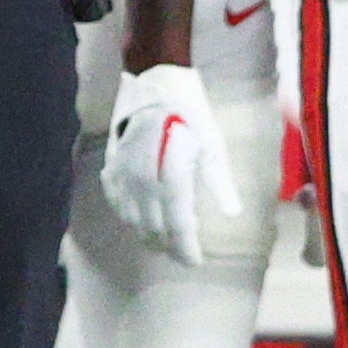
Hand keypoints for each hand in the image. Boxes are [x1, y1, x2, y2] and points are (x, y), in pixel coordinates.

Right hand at [101, 61, 242, 266]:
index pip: (178, 227)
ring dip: (147, 234)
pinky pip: (117, 202)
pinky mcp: (113, 166)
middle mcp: (144, 183)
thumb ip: (220, 183)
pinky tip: (136, 219)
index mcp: (172, 180)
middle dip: (168, 246)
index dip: (186, 250)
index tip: (194, 263)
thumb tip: (234, 214)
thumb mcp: (213, 146)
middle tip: (180, 255)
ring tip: (160, 242)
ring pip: (133, 219)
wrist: (154, 85)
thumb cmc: (190, 114)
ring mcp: (125, 175)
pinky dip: (127, 216)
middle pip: (154, 229)